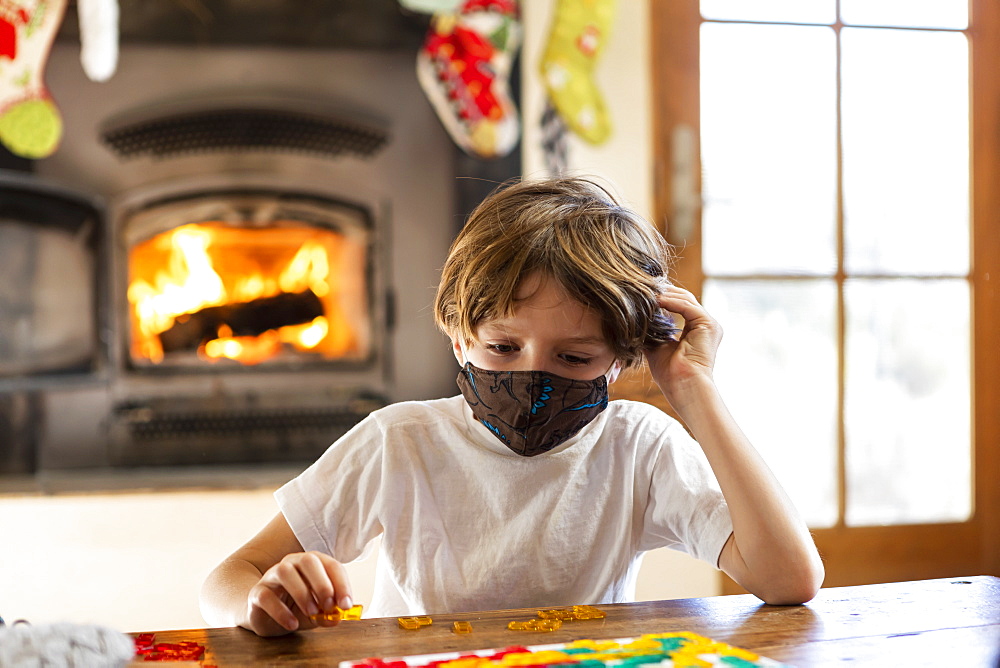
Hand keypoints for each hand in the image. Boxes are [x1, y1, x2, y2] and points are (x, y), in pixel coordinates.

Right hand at [245, 551, 352, 635]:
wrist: (266, 616)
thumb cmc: (295, 608)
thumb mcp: (316, 613)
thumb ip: (327, 615)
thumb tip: (337, 618)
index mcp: (312, 564)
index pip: (331, 565)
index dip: (341, 584)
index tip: (346, 604)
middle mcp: (292, 564)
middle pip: (308, 560)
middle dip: (322, 583)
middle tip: (329, 605)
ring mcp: (272, 575)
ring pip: (285, 572)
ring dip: (302, 593)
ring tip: (311, 612)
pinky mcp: (257, 592)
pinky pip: (266, 596)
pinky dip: (281, 611)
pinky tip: (292, 624)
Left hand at [644, 285, 722, 407]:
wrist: (684, 387)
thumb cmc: (671, 375)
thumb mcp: (657, 348)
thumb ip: (652, 332)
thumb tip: (635, 321)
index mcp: (697, 330)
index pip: (679, 305)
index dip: (662, 298)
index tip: (643, 294)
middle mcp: (705, 325)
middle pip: (683, 298)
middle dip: (663, 292)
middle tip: (642, 287)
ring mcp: (709, 324)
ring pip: (685, 299)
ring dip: (664, 295)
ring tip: (646, 292)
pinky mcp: (708, 324)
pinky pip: (686, 306)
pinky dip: (670, 302)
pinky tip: (655, 300)